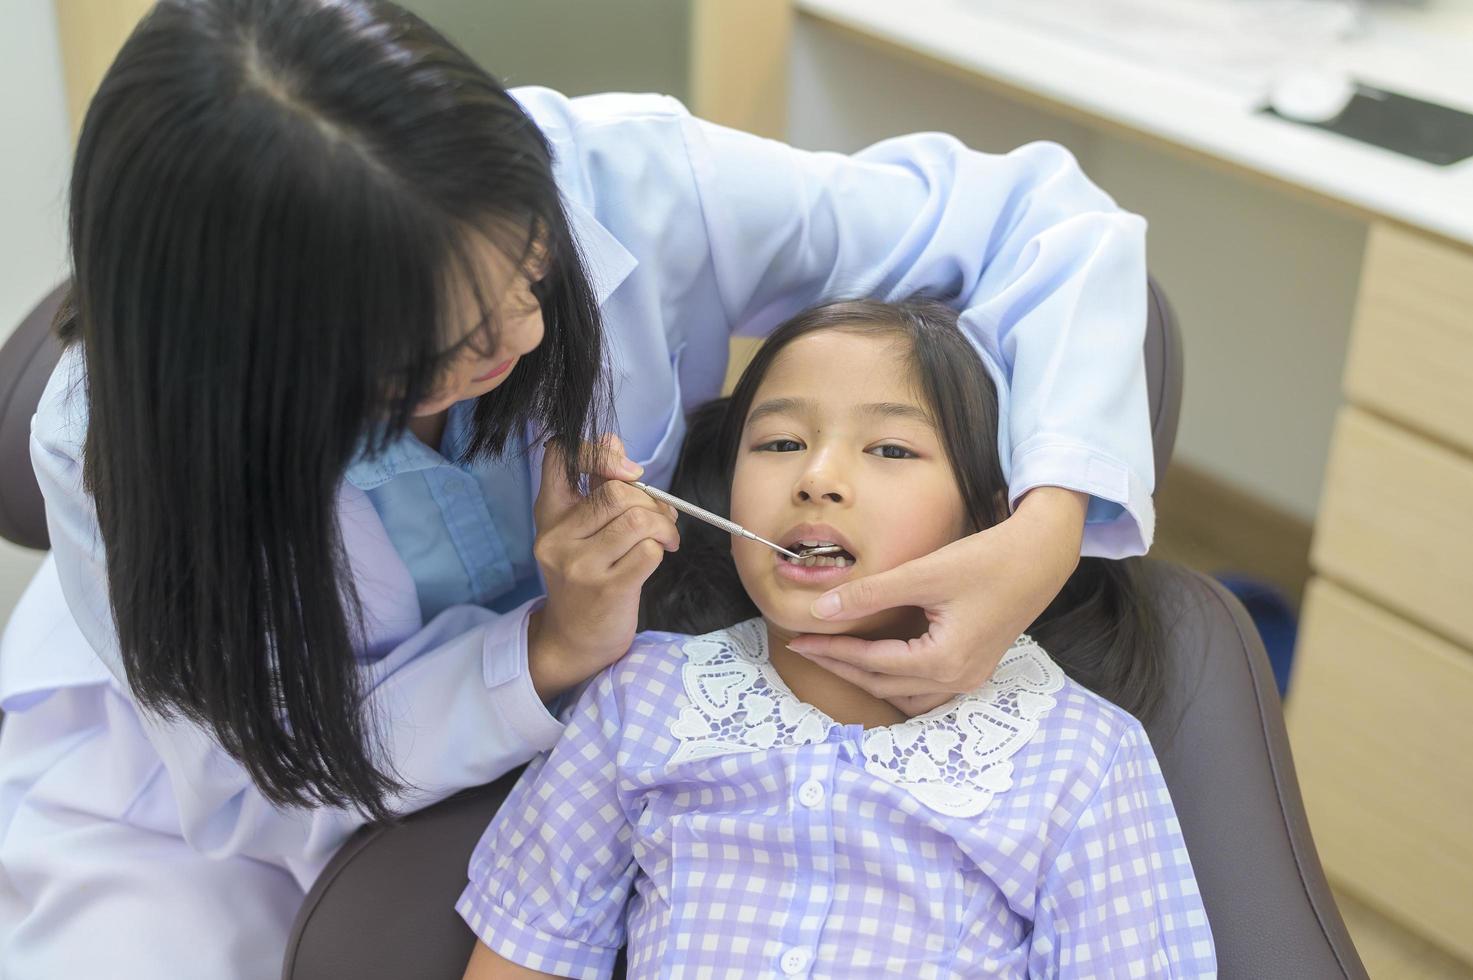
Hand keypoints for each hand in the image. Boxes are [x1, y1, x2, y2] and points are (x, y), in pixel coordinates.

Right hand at [526, 435, 678, 703]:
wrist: (574, 639)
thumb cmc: (585, 578)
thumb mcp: (580, 531)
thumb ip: (596, 487)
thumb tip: (612, 440)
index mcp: (550, 514)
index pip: (560, 456)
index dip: (598, 452)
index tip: (627, 471)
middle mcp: (558, 537)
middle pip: (616, 492)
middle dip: (650, 501)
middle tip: (661, 518)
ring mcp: (581, 565)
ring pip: (638, 519)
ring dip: (663, 525)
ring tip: (665, 537)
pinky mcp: (607, 588)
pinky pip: (649, 551)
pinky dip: (661, 549)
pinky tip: (657, 557)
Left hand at [786, 487, 1086, 714]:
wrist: (1041, 556)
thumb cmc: (988, 560)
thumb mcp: (924, 573)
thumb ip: (870, 594)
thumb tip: (821, 610)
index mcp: (943, 661)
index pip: (871, 663)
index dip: (830, 651)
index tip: (797, 640)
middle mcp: (957, 680)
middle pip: (883, 685)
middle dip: (841, 667)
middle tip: (805, 648)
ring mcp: (969, 678)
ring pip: (904, 695)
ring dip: (868, 679)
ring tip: (836, 657)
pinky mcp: (974, 667)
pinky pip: (925, 689)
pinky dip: (896, 680)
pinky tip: (879, 663)